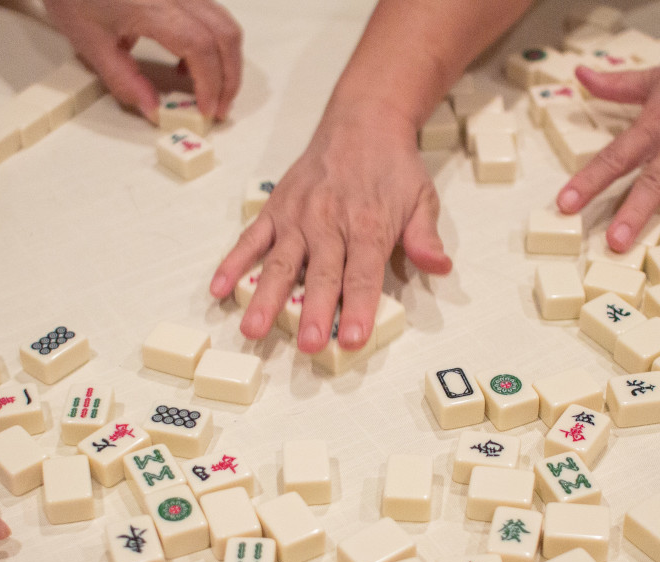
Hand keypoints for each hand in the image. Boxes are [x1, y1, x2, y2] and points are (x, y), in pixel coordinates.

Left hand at [41, 0, 241, 122]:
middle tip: (219, 108)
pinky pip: (211, 14)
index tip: (206, 110)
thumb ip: (124, 79)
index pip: (201, 48)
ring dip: (226, 61)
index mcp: (153, 7)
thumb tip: (152, 108)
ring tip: (211, 91)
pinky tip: (189, 64)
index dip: (211, 85)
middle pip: (225, 36)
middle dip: (229, 78)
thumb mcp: (90, 42)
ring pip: (224, 24)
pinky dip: (213, 44)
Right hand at [210, 104, 450, 352]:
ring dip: (266, 297)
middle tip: (309, 345)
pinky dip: (233, 263)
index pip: (363, 274)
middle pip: (320, 274)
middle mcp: (328, 222)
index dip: (359, 307)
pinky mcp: (274, 208)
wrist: (363, 119)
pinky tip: (219, 289)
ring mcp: (297, 216)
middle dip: (314, 312)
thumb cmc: (393, 167)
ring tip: (253, 329)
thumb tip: (440, 267)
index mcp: (367, 224)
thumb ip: (425, 236)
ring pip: (280, 263)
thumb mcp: (422, 197)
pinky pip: (250, 238)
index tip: (354, 338)